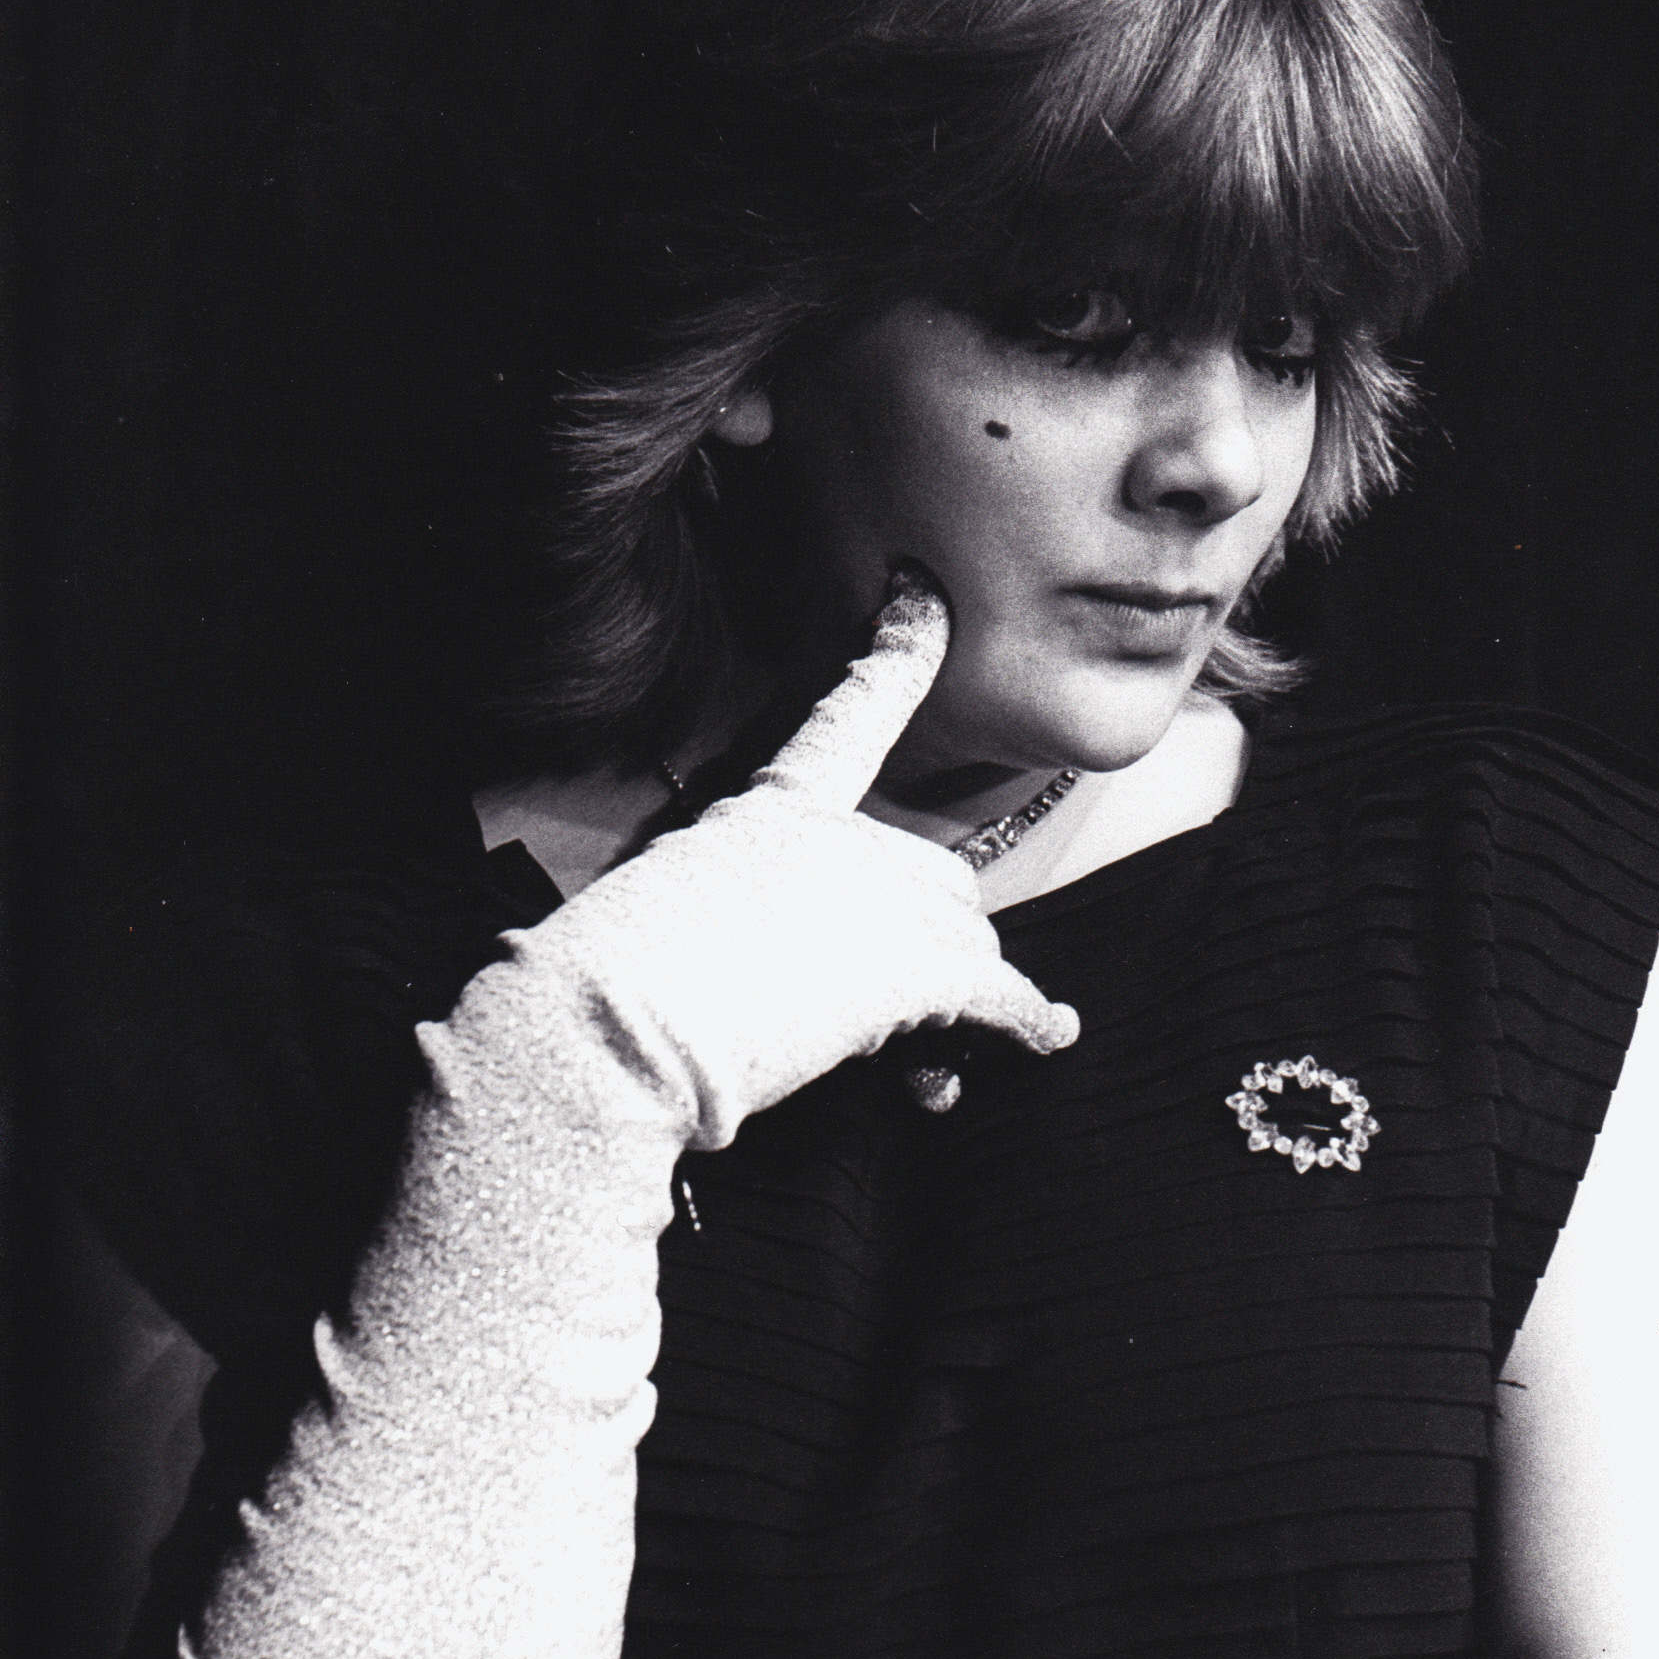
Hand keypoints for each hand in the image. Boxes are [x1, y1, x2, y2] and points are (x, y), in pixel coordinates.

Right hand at [508, 579, 1078, 1148]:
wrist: (616, 1022)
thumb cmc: (609, 977)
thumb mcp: (662, 908)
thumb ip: (730, 907)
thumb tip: (774, 974)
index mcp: (769, 808)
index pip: (848, 715)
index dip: (895, 654)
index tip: (922, 597)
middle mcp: (840, 839)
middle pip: (938, 875)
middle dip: (929, 941)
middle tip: (888, 1009)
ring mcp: (883, 897)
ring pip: (968, 939)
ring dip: (953, 997)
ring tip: (912, 1060)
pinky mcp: (914, 971)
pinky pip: (997, 996)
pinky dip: (1025, 1021)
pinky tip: (1048, 1033)